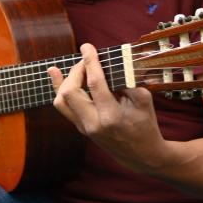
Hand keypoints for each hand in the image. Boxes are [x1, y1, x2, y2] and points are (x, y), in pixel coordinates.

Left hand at [47, 43, 166, 172]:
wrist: (141, 155)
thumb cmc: (145, 126)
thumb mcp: (144, 101)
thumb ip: (129, 81)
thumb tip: (112, 63)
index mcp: (110, 116)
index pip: (94, 83)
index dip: (90, 62)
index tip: (87, 47)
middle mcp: (93, 123)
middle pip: (70, 92)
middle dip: (76, 70)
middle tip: (87, 60)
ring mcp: (84, 128)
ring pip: (61, 101)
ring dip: (65, 80)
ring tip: (76, 68)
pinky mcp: (80, 128)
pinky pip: (64, 107)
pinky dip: (60, 89)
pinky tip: (56, 74)